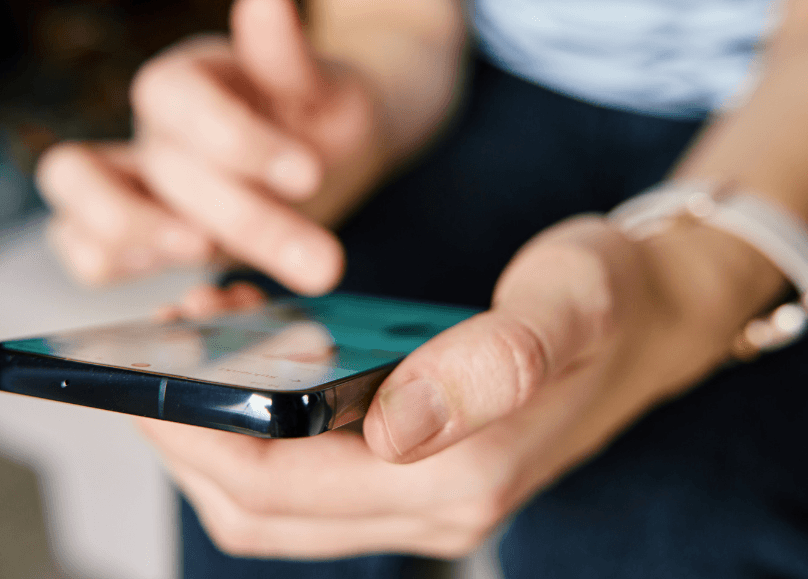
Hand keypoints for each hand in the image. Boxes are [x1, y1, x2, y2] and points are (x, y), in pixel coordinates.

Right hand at [37, 0, 388, 293]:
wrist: (322, 150)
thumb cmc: (316, 111)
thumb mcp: (324, 86)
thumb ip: (291, 59)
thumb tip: (265, 2)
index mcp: (188, 79)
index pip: (174, 95)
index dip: (235, 138)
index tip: (308, 176)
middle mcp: (150, 133)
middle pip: (158, 168)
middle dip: (242, 216)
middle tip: (317, 260)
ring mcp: (132, 188)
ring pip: (73, 207)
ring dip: (138, 239)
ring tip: (212, 261)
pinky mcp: (135, 241)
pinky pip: (86, 256)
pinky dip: (126, 277)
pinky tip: (205, 294)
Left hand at [136, 216, 782, 557]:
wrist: (657, 318)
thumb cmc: (608, 297)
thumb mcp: (567, 304)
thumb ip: (494, 363)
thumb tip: (396, 427)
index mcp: (461, 475)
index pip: (281, 485)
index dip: (198, 436)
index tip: (149, 369)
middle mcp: (436, 510)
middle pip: (261, 511)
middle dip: (188, 442)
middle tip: (154, 357)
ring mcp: (426, 502)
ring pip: (278, 508)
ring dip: (218, 442)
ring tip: (198, 351)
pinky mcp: (420, 479)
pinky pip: (311, 484)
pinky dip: (262, 439)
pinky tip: (256, 365)